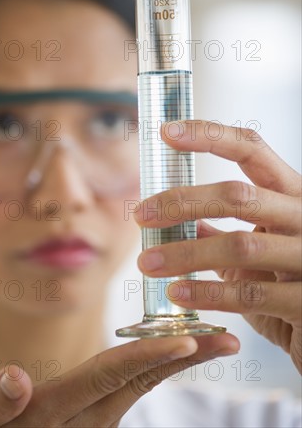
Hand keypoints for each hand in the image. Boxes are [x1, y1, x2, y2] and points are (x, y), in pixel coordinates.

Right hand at [0, 333, 238, 426]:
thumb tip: (15, 379)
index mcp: (58, 411)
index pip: (109, 376)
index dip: (148, 357)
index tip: (188, 342)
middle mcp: (86, 416)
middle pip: (140, 378)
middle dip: (184, 356)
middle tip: (227, 338)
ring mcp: (94, 416)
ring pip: (140, 381)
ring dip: (178, 358)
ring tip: (213, 338)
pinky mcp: (94, 412)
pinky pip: (130, 384)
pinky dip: (156, 363)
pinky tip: (177, 348)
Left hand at [135, 120, 301, 373]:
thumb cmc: (289, 281)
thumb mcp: (257, 249)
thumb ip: (222, 233)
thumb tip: (180, 219)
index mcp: (291, 193)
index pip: (251, 149)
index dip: (209, 136)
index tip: (165, 132)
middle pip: (239, 195)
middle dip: (183, 202)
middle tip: (141, 214)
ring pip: (240, 245)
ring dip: (185, 253)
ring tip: (147, 262)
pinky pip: (250, 296)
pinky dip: (207, 293)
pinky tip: (177, 293)